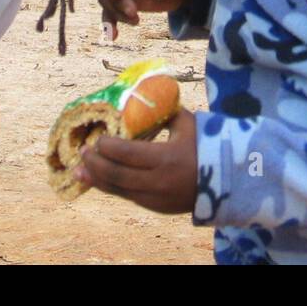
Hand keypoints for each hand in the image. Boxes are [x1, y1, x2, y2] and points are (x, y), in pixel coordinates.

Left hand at [75, 107, 197, 213]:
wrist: (227, 182)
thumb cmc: (206, 147)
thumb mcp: (187, 124)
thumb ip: (163, 113)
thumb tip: (142, 98)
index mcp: (165, 158)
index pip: (126, 154)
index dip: (107, 147)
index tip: (97, 139)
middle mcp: (157, 181)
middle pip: (117, 175)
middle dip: (96, 163)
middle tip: (82, 152)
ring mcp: (155, 198)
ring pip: (118, 190)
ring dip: (96, 179)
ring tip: (79, 169)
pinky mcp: (155, 207)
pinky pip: (127, 196)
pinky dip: (111, 187)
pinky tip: (97, 180)